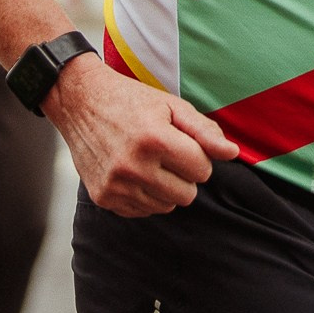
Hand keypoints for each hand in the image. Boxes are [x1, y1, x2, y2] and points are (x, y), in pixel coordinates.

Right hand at [46, 55, 239, 216]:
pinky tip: (136, 173)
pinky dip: (146, 196)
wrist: (81, 103)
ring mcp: (115, 185)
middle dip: (186, 175)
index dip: (199, 156)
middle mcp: (133, 166)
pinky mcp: (103, 197)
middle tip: (169, 154)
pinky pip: (142, 211)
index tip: (184, 144)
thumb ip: (204, 131)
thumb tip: (232, 153)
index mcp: (154, 140)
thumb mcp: (172, 106)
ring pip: (166, 206)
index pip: (202, 170)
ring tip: (152, 162)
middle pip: (187, 194)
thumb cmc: (132, 101)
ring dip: (167, 188)